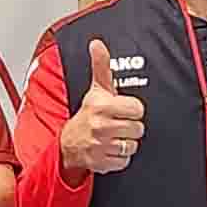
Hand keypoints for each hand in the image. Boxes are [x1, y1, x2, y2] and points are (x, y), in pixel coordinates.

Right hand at [58, 39, 145, 176]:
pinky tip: (110, 148)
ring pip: (133, 145)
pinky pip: (125, 160)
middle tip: (118, 123)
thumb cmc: (88, 114)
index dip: (132, 110)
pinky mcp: (102, 163)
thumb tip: (97, 43)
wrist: (69, 143)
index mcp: (102, 106)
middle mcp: (101, 126)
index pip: (137, 109)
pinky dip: (120, 157)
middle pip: (138, 128)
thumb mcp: (96, 89)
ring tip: (114, 136)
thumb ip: (101, 65)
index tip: (122, 110)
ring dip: (125, 142)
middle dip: (130, 127)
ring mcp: (101, 146)